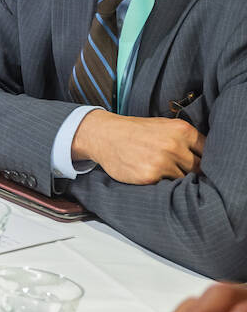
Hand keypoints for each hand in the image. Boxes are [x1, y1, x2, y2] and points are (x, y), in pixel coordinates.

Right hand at [72, 108, 203, 183]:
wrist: (104, 135)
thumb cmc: (135, 131)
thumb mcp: (163, 126)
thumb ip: (185, 139)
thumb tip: (208, 159)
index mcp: (182, 130)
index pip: (207, 151)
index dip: (204, 159)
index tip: (199, 163)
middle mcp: (174, 145)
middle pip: (198, 168)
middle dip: (190, 170)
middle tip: (179, 169)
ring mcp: (162, 161)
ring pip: (183, 178)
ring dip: (175, 178)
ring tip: (160, 169)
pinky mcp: (149, 176)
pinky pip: (166, 185)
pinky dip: (160, 182)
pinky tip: (150, 173)